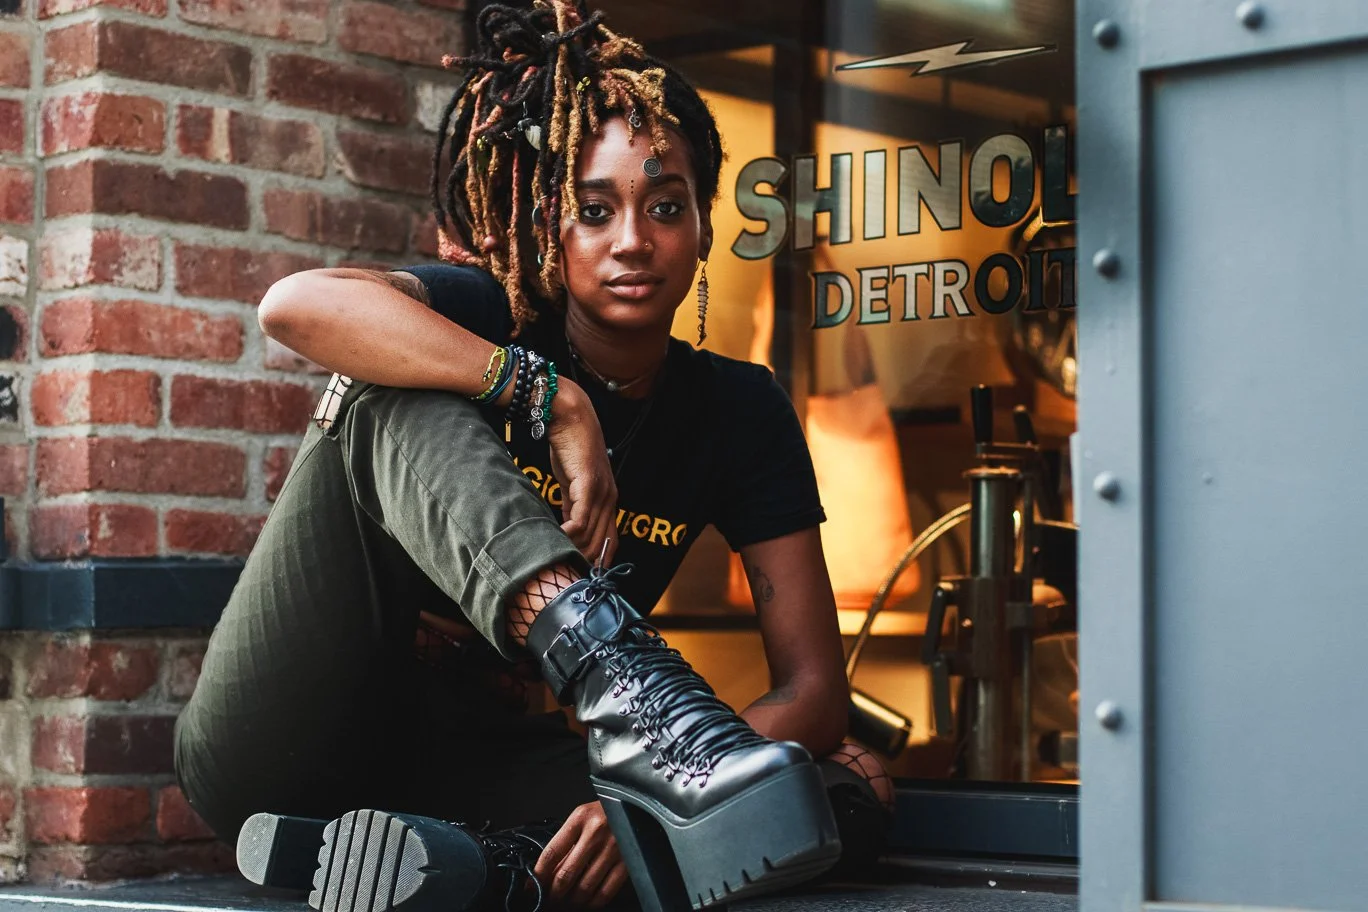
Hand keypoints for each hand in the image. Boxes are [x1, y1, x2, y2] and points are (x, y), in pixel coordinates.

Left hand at [533, 802, 628, 908]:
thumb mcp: (583, 816)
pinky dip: (594, 902)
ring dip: (572, 900)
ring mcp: (613, 848)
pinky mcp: (627, 861)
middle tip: (549, 899)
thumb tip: (548, 872)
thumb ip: (568, 840)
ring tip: (567, 902)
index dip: (538, 874)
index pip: (551, 852)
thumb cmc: (606, 811)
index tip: (531, 887)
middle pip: (566, 874)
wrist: (637, 803)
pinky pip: (606, 890)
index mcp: (580, 818)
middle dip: (554, 893)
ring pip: (585, 886)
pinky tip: (588, 902)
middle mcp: (596, 832)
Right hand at [546, 379, 618, 563]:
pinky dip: (567, 536)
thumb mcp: (571, 483)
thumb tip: (566, 530)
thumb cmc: (569, 447)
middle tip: (560, 573)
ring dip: (573, 551)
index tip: (578, 575)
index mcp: (608, 501)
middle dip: (582, 562)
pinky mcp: (589, 486)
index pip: (609, 543)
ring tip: (554, 561)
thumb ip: (571, 506)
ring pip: (591, 537)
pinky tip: (554, 541)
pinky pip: (580, 521)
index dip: (596, 561)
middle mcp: (610, 500)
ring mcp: (602, 494)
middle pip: (601, 545)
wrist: (570, 416)